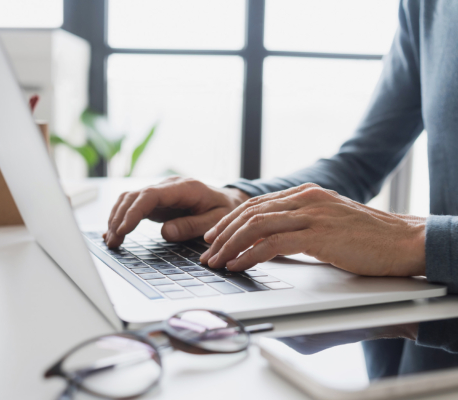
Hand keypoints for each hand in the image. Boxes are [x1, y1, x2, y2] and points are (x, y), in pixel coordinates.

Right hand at [104, 177, 249, 247]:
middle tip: (113, 242)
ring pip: (130, 199)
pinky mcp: (158, 201)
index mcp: (184, 187)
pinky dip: (122, 217)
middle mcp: (169, 186)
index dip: (133, 212)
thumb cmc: (225, 209)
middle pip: (134, 196)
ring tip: (111, 241)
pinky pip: (135, 206)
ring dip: (117, 218)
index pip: (150, 195)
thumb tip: (166, 232)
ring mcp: (162, 193)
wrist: (229, 200)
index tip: (123, 230)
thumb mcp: (216, 219)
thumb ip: (192, 225)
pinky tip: (114, 232)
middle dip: (119, 218)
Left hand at [200, 183, 425, 276]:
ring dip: (230, 245)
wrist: (403, 240)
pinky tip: (238, 265)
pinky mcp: (318, 235)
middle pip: (250, 212)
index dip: (230, 220)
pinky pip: (272, 244)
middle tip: (207, 250)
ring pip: (256, 226)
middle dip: (223, 233)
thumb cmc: (368, 236)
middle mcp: (305, 199)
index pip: (257, 204)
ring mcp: (312, 215)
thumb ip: (301, 224)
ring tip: (216, 261)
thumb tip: (272, 240)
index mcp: (306, 194)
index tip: (214, 234)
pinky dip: (249, 255)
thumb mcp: (328, 222)